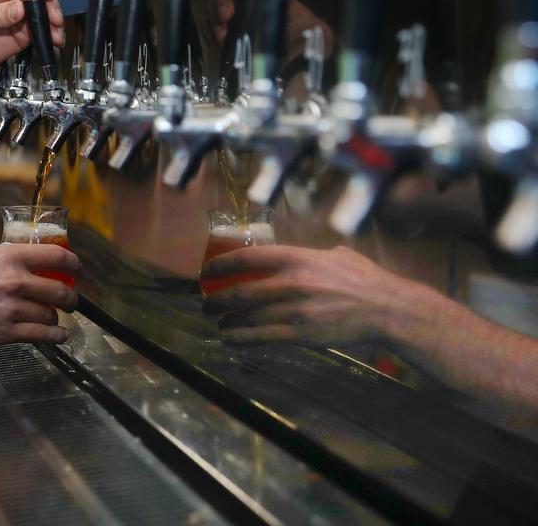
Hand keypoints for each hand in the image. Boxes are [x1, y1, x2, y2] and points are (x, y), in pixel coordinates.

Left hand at [0, 0, 64, 77]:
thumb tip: (20, 9)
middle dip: (49, 5)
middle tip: (54, 19)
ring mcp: (16, 14)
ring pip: (42, 12)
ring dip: (52, 22)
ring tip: (56, 34)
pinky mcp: (20, 32)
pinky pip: (39, 30)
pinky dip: (48, 35)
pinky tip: (53, 40)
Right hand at [0, 243, 79, 345]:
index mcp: (8, 256)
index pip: (57, 256)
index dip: (74, 264)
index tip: (77, 269)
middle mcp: (15, 281)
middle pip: (60, 289)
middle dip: (70, 296)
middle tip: (70, 298)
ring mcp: (13, 309)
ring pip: (51, 314)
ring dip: (56, 317)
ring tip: (54, 317)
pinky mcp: (6, 332)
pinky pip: (42, 336)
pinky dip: (55, 336)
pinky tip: (59, 335)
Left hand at [201, 245, 432, 346]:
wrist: (388, 310)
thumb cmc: (365, 280)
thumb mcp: (335, 255)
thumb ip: (310, 254)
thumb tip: (293, 255)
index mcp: (297, 258)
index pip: (246, 258)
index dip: (220, 265)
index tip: (207, 272)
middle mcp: (291, 284)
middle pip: (239, 293)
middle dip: (215, 300)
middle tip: (206, 304)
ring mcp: (295, 311)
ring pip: (247, 319)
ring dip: (226, 323)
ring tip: (218, 323)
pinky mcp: (302, 335)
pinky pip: (262, 338)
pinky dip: (242, 339)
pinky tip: (231, 339)